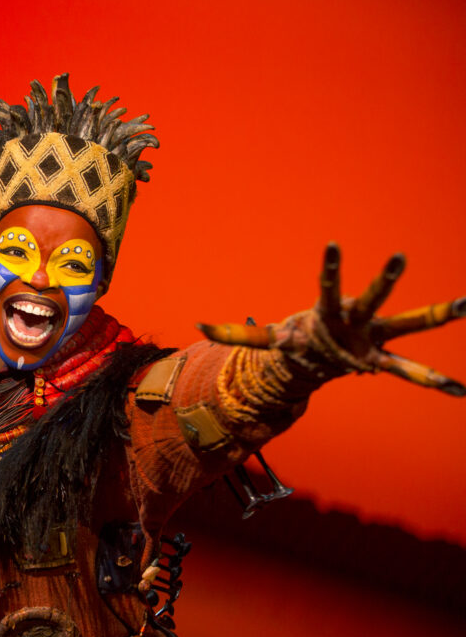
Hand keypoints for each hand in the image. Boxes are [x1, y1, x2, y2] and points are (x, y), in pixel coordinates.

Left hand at [198, 243, 464, 395]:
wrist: (317, 355)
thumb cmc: (295, 338)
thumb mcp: (265, 338)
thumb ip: (235, 332)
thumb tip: (197, 325)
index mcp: (326, 312)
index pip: (327, 286)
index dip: (330, 267)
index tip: (333, 244)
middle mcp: (355, 320)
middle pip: (371, 297)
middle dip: (384, 280)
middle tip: (400, 255)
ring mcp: (372, 337)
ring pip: (406, 325)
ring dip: (434, 315)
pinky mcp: (379, 359)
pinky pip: (409, 372)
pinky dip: (433, 382)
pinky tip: (459, 392)